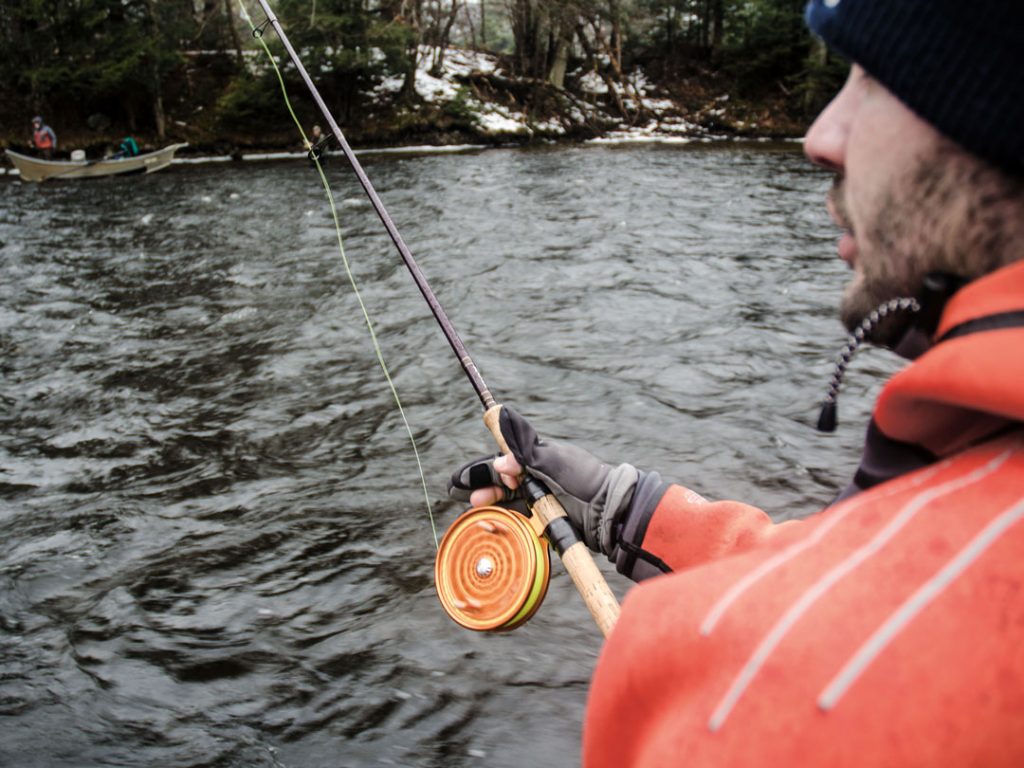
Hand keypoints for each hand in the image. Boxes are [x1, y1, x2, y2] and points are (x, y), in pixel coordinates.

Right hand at [448, 407, 639, 554]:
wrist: (610, 510)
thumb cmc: (585, 479)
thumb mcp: (555, 460)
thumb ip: (526, 453)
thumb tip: (499, 458)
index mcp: (539, 459)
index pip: (505, 460)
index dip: (486, 468)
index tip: (467, 477)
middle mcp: (538, 478)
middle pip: (502, 482)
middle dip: (482, 486)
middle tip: (466, 495)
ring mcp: (542, 500)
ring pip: (509, 501)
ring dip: (492, 503)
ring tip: (478, 507)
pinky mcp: (547, 520)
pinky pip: (521, 519)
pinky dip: (508, 520)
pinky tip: (496, 523)